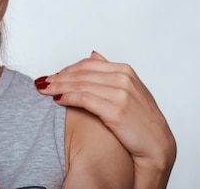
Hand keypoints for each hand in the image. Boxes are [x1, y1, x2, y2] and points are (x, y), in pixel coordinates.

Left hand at [35, 52, 175, 187]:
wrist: (157, 145)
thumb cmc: (141, 119)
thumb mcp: (129, 89)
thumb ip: (109, 72)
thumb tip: (93, 54)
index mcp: (124, 70)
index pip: (86, 64)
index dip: (66, 70)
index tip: (52, 76)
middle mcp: (123, 78)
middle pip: (80, 73)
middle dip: (58, 77)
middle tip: (43, 82)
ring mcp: (120, 94)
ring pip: (79, 84)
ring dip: (58, 87)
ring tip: (44, 90)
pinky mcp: (115, 110)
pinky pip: (83, 99)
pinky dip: (67, 97)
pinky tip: (57, 100)